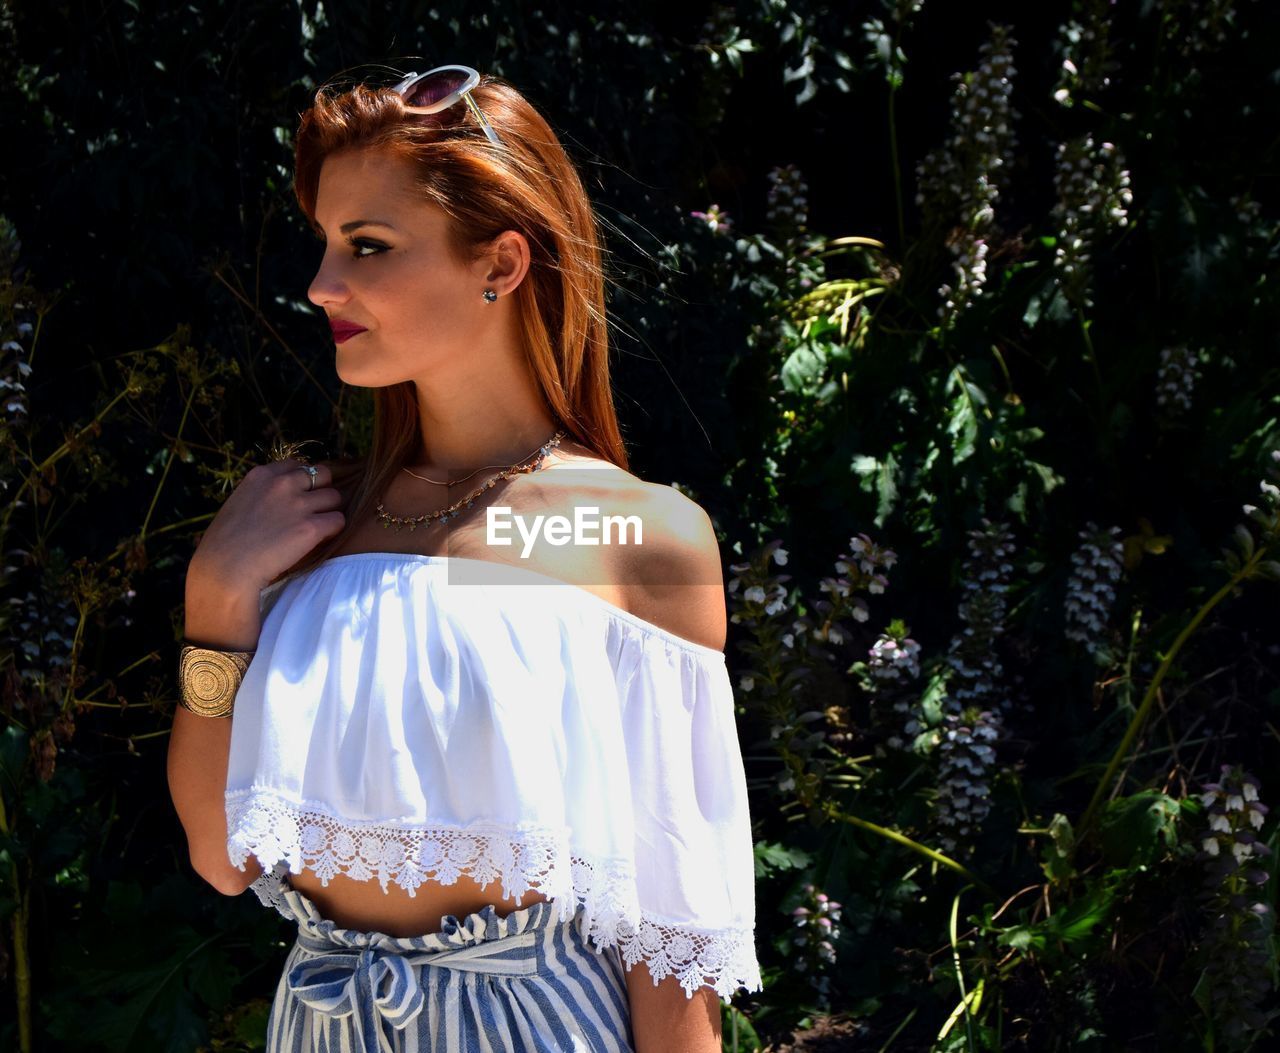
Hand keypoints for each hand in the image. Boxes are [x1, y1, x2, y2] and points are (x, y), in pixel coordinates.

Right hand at [189, 459, 345, 594]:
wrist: (226, 568)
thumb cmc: (225, 543)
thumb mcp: (239, 502)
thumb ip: (262, 493)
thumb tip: (278, 499)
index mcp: (262, 475)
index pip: (298, 465)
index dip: (304, 481)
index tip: (301, 494)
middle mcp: (283, 484)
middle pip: (323, 475)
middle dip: (322, 490)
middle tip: (315, 509)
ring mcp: (299, 504)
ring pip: (334, 497)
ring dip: (329, 510)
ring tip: (318, 526)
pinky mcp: (311, 527)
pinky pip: (338, 520)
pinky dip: (334, 529)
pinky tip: (321, 539)